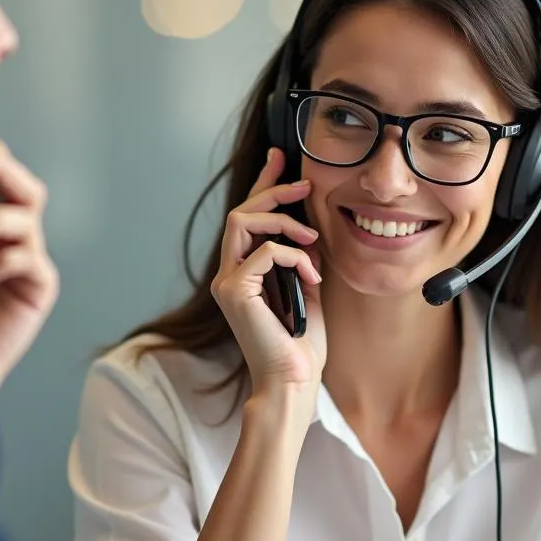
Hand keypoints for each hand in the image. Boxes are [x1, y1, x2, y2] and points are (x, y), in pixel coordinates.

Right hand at [210, 147, 324, 394]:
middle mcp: (229, 276)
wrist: (293, 382)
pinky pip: (264, 252)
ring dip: (282, 220)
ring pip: (243, 221)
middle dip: (274, 191)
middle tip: (305, 185)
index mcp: (244, 275)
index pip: (249, 219)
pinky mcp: (234, 292)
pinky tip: (312, 278)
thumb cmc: (302, 346)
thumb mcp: (309, 291)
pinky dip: (293, 257)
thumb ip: (304, 260)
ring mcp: (227, 283)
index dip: (264, 184)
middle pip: (241, 212)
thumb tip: (311, 228)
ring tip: (313, 237)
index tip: (281, 158)